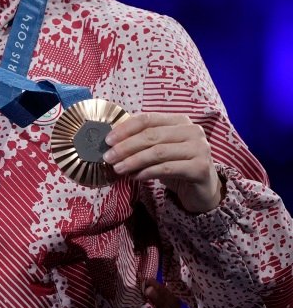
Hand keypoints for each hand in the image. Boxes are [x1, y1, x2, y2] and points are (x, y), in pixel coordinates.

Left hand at [104, 112, 221, 213]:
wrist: (201, 189)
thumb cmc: (176, 165)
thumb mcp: (158, 149)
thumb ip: (141, 141)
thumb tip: (111, 142)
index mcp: (180, 121)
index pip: (148, 119)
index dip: (125, 128)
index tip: (107, 140)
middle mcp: (193, 131)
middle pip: (151, 135)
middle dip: (126, 146)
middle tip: (108, 157)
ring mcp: (200, 149)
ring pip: (158, 152)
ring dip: (133, 161)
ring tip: (118, 168)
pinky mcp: (200, 168)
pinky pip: (167, 168)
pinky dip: (147, 172)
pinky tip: (135, 177)